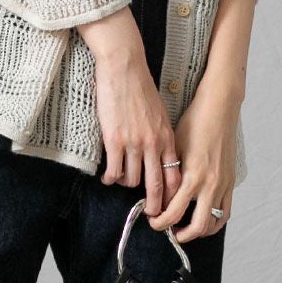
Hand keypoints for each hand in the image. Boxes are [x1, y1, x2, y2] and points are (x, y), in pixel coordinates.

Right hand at [79, 8, 179, 210]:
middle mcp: (154, 144)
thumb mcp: (160, 113)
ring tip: (120, 181)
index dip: (173, 195)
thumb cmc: (140, 87)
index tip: (168, 205)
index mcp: (167, 137)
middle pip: (156, 186)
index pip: (175, 175)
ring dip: (125, 184)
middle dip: (154, 205)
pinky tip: (106, 176)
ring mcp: (134, 143)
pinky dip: (110, 178)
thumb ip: (161, 135)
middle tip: (149, 215)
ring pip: (132, 179)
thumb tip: (160, 154)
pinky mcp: (114, 139)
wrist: (125, 67)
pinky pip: (113, 170)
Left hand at [145, 83, 238, 242]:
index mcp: (192, 177)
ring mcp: (223, 185)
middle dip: (179, 234)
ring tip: (184, 228)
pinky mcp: (231, 182)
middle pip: (196, 226)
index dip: (160, 221)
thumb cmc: (194, 124)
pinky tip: (203, 218)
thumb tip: (157, 194)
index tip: (153, 220)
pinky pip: (225, 211)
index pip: (174, 212)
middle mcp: (210, 185)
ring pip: (213, 223)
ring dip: (198, 231)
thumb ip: (168, 174)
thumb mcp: (174, 148)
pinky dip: (214, 221)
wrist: (219, 109)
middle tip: (167, 231)